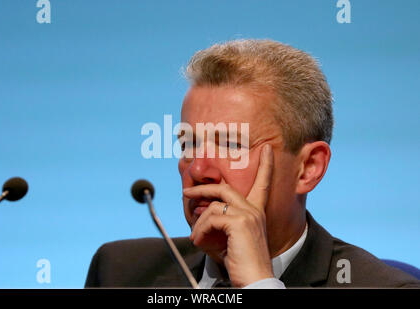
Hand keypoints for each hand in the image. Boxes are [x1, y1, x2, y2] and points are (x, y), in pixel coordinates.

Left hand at [183, 144, 273, 286]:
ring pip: (212, 206)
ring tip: (196, 238)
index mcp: (256, 212)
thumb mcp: (229, 238)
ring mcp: (248, 214)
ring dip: (198, 223)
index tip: (267, 150)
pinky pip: (210, 218)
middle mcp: (254, 210)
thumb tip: (199, 211)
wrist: (254, 280)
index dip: (266, 165)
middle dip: (202, 188)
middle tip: (186, 193)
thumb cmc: (241, 262)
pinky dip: (200, 230)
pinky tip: (199, 242)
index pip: (263, 183)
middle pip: (224, 188)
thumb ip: (219, 221)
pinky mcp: (240, 222)